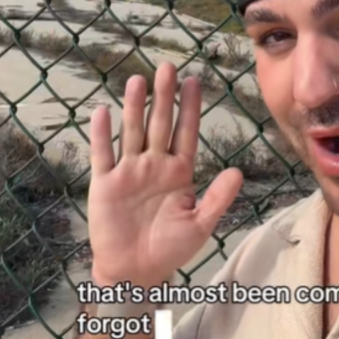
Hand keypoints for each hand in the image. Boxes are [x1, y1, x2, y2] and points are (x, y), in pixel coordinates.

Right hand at [87, 63, 242, 288]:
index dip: (190, 108)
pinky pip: (103, 155)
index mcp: (180, 172)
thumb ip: (218, 197)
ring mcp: (129, 172)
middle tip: (168, 67)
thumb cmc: (171, 248)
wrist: (137, 271)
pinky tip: (102, 111)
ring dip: (134, 108)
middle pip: (160, 124)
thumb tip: (237, 171)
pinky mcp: (105, 185)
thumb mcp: (201, 224)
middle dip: (164, 96)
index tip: (195, 81)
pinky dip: (101, 134)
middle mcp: (155, 166)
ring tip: (138, 80)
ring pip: (133, 132)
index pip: (186, 132)